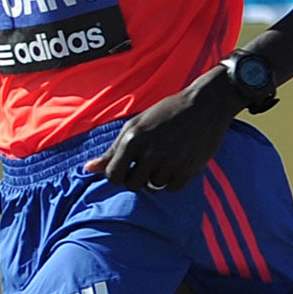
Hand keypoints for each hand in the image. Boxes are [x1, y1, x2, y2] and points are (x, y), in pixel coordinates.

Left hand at [84, 68, 243, 191]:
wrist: (205, 105)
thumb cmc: (166, 113)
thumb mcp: (135, 126)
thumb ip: (112, 150)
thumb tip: (88, 169)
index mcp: (132, 139)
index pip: (113, 176)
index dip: (118, 174)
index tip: (127, 167)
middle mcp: (149, 152)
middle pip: (132, 185)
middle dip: (136, 178)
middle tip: (146, 163)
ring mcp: (170, 162)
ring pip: (153, 187)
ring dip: (155, 178)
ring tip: (164, 158)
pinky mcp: (188, 170)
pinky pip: (171, 188)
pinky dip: (172, 180)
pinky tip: (177, 162)